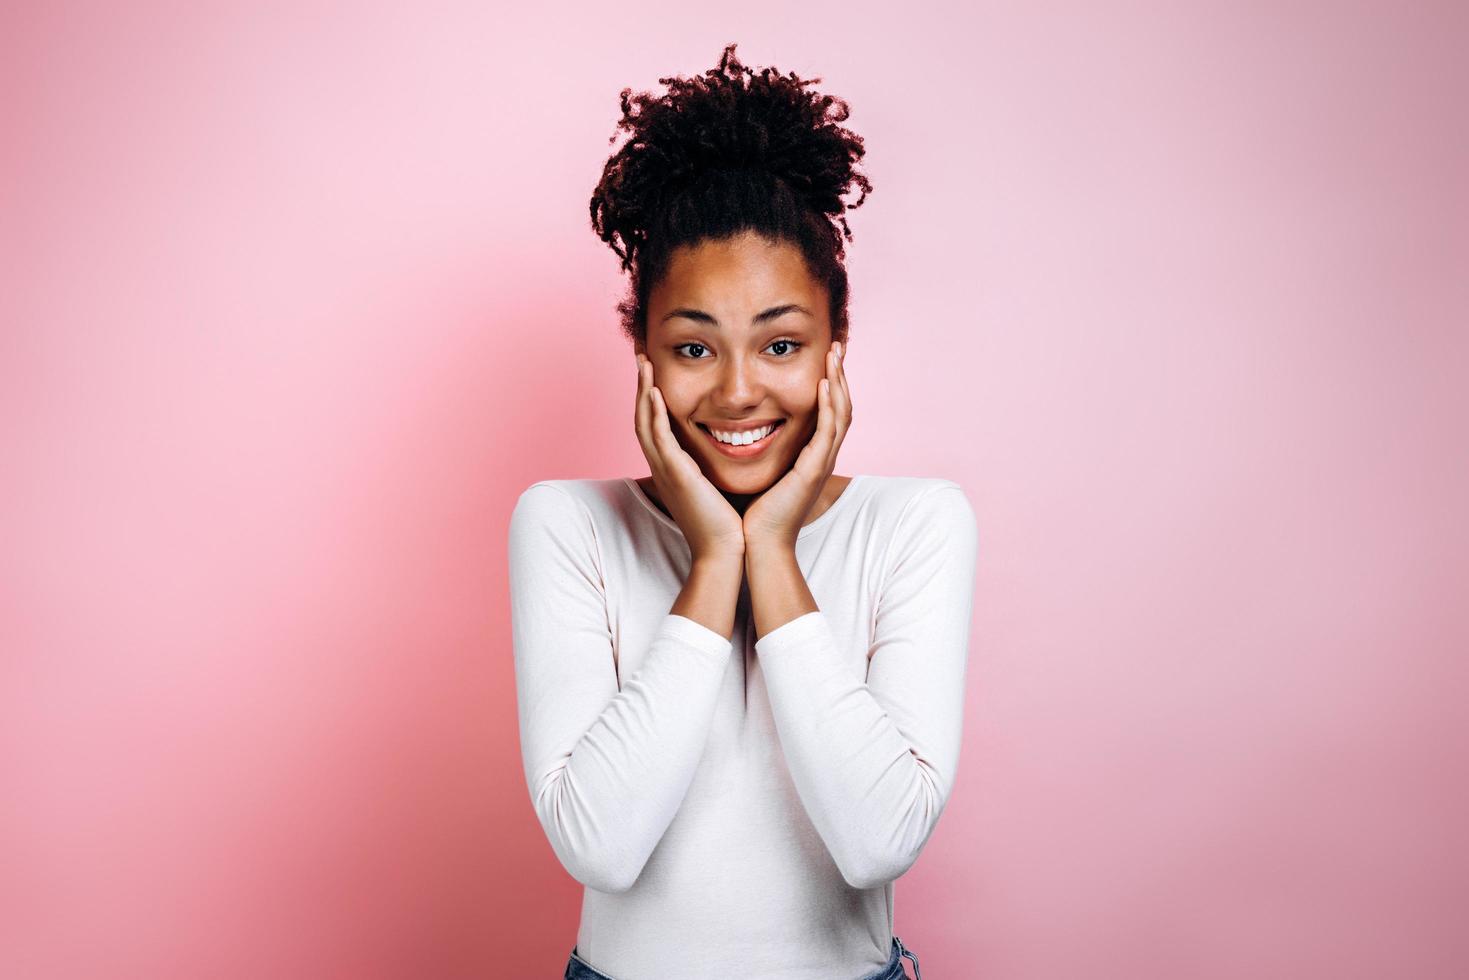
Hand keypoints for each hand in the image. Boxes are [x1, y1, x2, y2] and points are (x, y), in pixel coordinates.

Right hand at [634, 352, 746, 560]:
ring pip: (645, 422)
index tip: (655, 369)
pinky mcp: (677, 476)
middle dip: (641, 385)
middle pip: (643, 416)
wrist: (726, 552)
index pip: (655, 423)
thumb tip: (734, 445)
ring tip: (643, 362)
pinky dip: (656, 413)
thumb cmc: (727, 523)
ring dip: (643, 390)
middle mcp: (663, 466)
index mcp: (672, 467)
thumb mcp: (718, 485)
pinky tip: (657, 392)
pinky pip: (659, 438)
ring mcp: (666, 471)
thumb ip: (716, 464)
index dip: (652, 395)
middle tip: (641, 355)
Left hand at [742, 341, 851, 549]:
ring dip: (839, 381)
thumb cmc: (754, 514)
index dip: (830, 384)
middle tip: (837, 346)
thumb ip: (760, 449)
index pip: (828, 411)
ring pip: (841, 413)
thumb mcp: (761, 471)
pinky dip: (828, 406)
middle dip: (840, 375)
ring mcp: (821, 463)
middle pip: (842, 406)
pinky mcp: (813, 471)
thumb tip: (743, 430)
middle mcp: (822, 457)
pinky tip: (824, 383)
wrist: (757, 545)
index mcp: (811, 456)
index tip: (824, 357)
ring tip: (835, 355)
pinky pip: (827, 431)